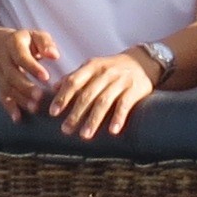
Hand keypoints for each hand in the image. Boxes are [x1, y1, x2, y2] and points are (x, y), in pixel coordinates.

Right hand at [0, 27, 63, 121]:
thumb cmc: (26, 41)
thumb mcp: (36, 35)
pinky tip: (18, 118)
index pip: (21, 56)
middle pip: (12, 75)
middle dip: (25, 87)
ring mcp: (0, 74)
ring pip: (7, 88)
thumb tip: (54, 55)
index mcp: (13, 44)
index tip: (46, 77)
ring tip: (34, 108)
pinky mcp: (0, 85)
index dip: (32, 67)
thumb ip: (45, 43)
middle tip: (40, 97)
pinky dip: (9, 108)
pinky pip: (2, 97)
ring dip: (20, 99)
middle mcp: (4, 60)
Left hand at [43, 49, 163, 140]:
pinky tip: (112, 131)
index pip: (73, 81)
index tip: (53, 112)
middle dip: (75, 113)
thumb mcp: (94, 67)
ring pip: (104, 101)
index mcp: (92, 66)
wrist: (143, 61)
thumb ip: (75, 77)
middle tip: (66, 129)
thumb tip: (53, 88)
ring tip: (85, 135)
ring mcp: (121, 80)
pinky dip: (118, 118)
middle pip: (87, 94)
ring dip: (93, 119)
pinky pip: (125, 105)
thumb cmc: (112, 68)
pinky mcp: (135, 89)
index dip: (62, 97)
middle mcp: (105, 72)